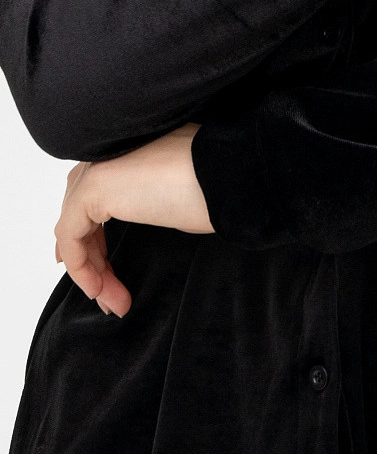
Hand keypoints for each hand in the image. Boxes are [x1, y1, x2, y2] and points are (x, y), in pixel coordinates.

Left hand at [54, 122, 213, 317]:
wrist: (228, 175)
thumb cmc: (216, 184)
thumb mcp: (177, 195)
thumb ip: (151, 199)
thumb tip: (147, 215)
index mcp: (128, 152)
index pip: (95, 199)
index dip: (94, 239)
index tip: (103, 276)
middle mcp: (107, 154)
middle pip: (81, 214)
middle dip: (93, 259)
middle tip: (111, 295)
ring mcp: (97, 168)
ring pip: (75, 227)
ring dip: (91, 270)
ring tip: (114, 302)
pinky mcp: (93, 187)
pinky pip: (70, 235)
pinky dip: (81, 267)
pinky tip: (101, 290)